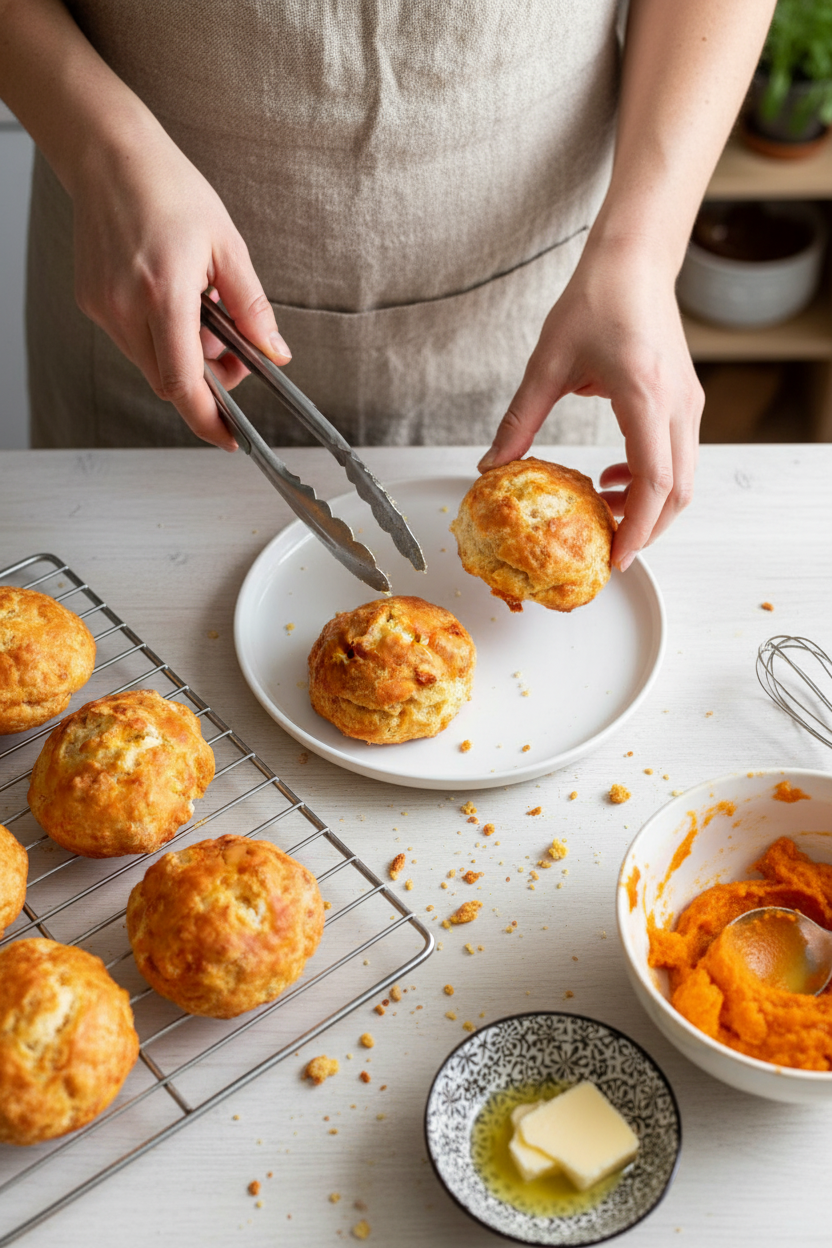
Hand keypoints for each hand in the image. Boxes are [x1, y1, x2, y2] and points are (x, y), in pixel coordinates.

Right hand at [71, 119, 289, 449]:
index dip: (208, 419)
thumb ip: (252, 307)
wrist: (109, 155)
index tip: (229, 437)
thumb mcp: (227, 246)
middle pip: (168, 381)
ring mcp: (103, 307)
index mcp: (164, 293)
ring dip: (184, 358)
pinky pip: (132, 341)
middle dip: (206, 384)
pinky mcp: (91, 302)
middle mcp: (125, 307)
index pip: (183, 382)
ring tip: (204, 315)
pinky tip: (175, 303)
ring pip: (150, 363)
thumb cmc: (169, 190)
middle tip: (233, 359)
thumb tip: (275, 353)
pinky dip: (161, 338)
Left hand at [478, 236, 702, 569]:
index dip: (637, 528)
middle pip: (677, 492)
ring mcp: (688, 403)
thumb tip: (491, 466)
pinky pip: (679, 456)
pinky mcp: (686, 400)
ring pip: (683, 477)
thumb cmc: (595, 301)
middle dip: (647, 529)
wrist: (635, 261)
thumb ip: (519, 421)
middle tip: (610, 548)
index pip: (654, 482)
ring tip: (606, 510)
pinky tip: (614, 478)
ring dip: (650, 505)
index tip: (616, 557)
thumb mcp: (547, 365)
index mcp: (645, 397)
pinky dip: (653, 480)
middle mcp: (677, 405)